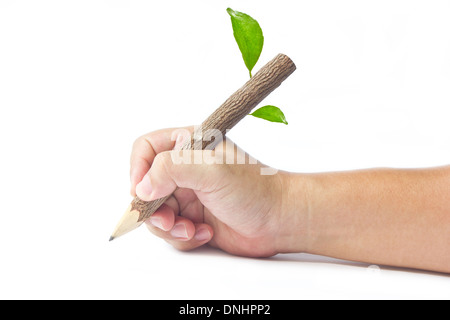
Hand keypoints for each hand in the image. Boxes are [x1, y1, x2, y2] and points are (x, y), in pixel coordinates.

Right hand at [130, 127, 302, 256]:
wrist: (280, 220)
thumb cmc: (257, 189)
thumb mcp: (213, 170)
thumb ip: (172, 168)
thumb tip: (142, 187)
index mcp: (189, 144)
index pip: (146, 148)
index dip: (138, 170)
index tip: (141, 192)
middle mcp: (187, 169)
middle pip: (147, 186)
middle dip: (154, 208)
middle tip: (168, 221)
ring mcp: (190, 194)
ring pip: (157, 212)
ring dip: (169, 226)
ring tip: (191, 229)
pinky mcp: (194, 218)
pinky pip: (172, 231)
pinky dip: (184, 237)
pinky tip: (205, 233)